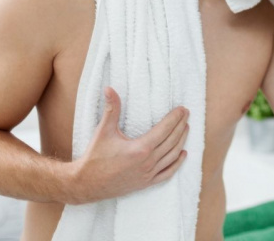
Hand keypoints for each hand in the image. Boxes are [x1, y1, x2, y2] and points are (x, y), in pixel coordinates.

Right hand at [67, 86, 189, 203]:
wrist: (86, 185)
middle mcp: (148, 162)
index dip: (175, 118)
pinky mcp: (146, 183)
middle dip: (181, 125)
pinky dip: (177, 163)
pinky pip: (167, 174)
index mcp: (140, 148)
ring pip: (172, 155)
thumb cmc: (95, 157)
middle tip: (187, 113)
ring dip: (182, 141)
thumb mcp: (103, 131)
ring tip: (187, 128)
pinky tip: (183, 154)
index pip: (165, 129)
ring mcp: (148, 174)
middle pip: (172, 141)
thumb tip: (109, 88)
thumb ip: (111, 109)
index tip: (182, 108)